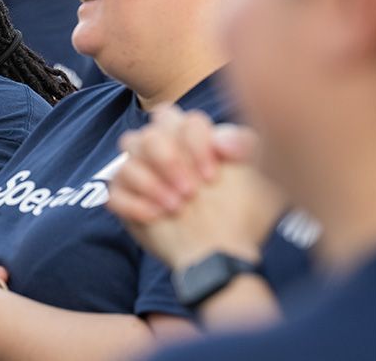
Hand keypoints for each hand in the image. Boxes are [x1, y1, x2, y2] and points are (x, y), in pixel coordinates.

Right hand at [108, 109, 282, 269]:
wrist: (223, 255)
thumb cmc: (243, 215)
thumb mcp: (261, 177)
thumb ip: (246, 144)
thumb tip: (221, 140)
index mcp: (192, 141)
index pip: (181, 120)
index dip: (194, 144)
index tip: (211, 177)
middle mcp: (163, 153)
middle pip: (146, 135)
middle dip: (167, 160)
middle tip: (189, 191)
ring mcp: (142, 177)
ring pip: (126, 162)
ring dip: (151, 185)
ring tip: (175, 208)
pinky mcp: (125, 202)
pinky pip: (114, 193)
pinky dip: (135, 205)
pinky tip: (157, 218)